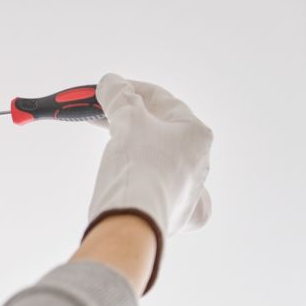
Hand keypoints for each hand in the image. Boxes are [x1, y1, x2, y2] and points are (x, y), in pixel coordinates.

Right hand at [87, 74, 212, 291]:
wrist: (131, 223)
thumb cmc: (136, 168)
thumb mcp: (126, 121)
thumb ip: (119, 97)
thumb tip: (112, 82)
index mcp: (196, 134)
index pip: (162, 100)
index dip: (130, 89)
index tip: (109, 89)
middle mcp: (200, 162)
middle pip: (163, 129)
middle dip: (132, 118)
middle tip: (105, 114)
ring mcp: (190, 191)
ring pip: (165, 159)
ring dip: (139, 146)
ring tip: (115, 142)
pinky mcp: (175, 215)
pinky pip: (167, 191)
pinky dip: (153, 181)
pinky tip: (144, 179)